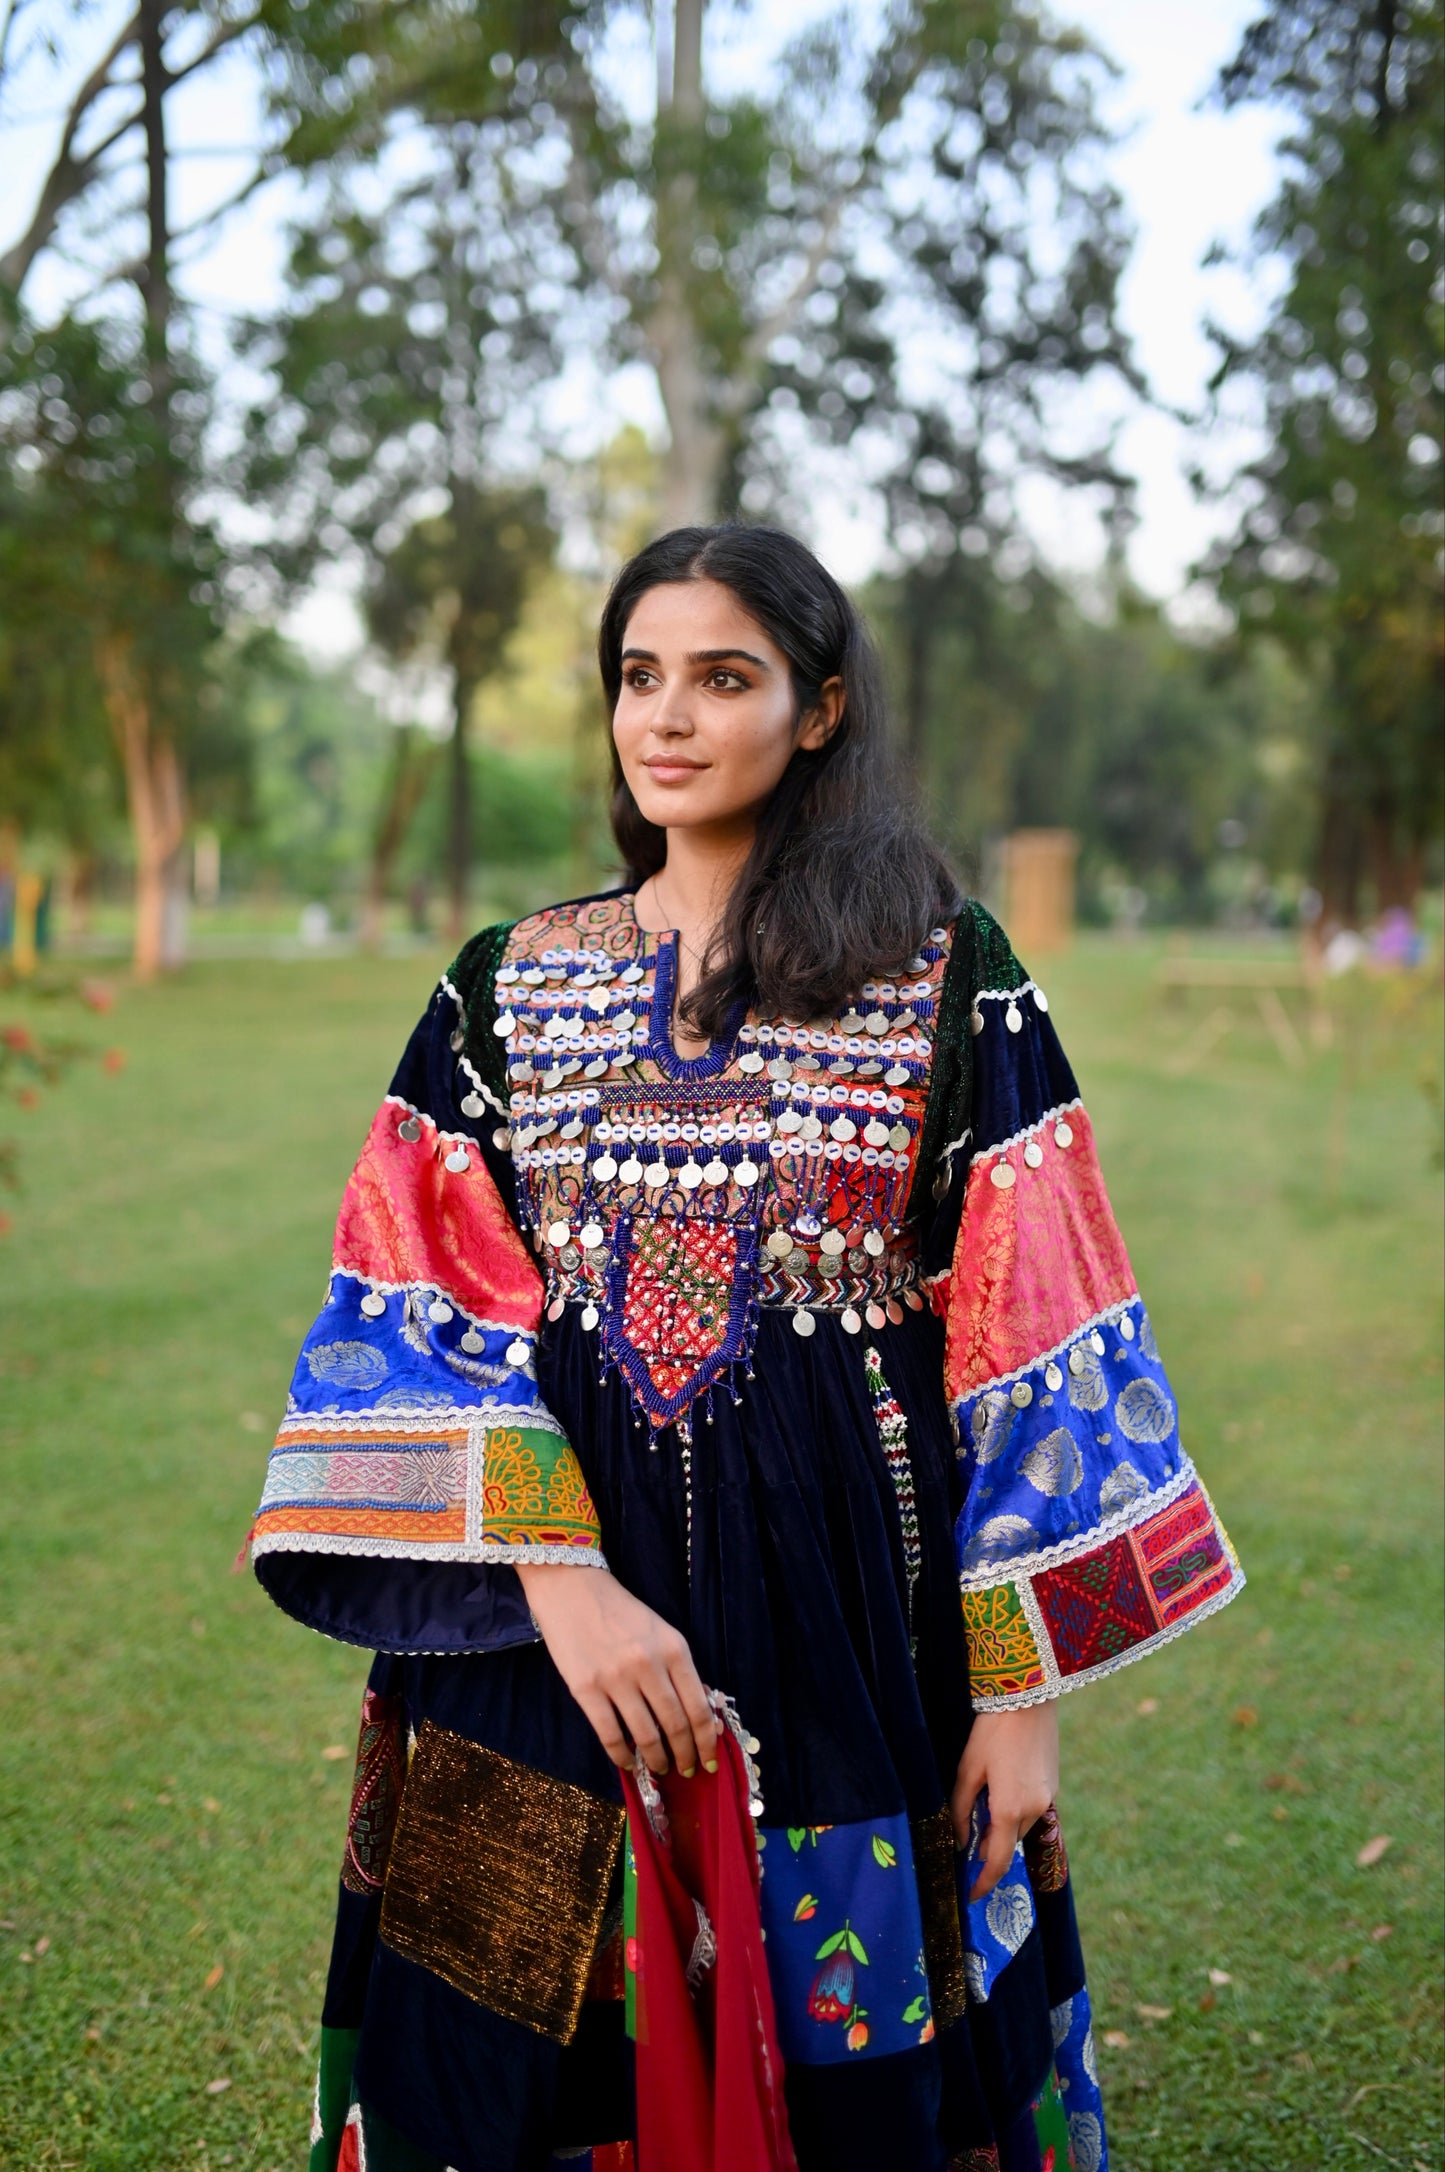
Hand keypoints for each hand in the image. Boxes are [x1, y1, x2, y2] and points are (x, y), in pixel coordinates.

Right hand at [516, 1562, 718, 1778]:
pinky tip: (629, 1763)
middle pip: (676, 1725)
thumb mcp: (661, 1632)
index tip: (709, 1760)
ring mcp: (616, 1678)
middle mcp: (649, 1665)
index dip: (706, 1741)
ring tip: (661, 1768)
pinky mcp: (586, 1689)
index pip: (698, 1707)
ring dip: (657, 1759)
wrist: (573, 1589)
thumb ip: (678, 1669)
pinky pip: (610, 1735)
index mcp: (674, 1649)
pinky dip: (623, 1756)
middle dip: (686, 1754)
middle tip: (686, 1769)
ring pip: (646, 1735)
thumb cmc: (621, 1612)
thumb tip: (697, 1716)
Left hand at [950, 1703, 1059, 1902]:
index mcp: (1009, 1809)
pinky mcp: (1053, 1786)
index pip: (996, 1860)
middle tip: (967, 1838)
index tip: (971, 1896)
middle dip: (989, 1846)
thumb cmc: (991, 1732)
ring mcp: (1048, 1798)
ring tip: (983, 1803)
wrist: (1029, 1698)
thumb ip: (961, 1810)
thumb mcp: (968, 1770)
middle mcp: (1033, 1810)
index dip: (983, 1882)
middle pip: (1008, 1843)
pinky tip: (1002, 1788)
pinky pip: (1032, 1810)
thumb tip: (960, 1842)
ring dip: (1003, 1826)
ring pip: (1020, 1827)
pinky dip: (1016, 1811)